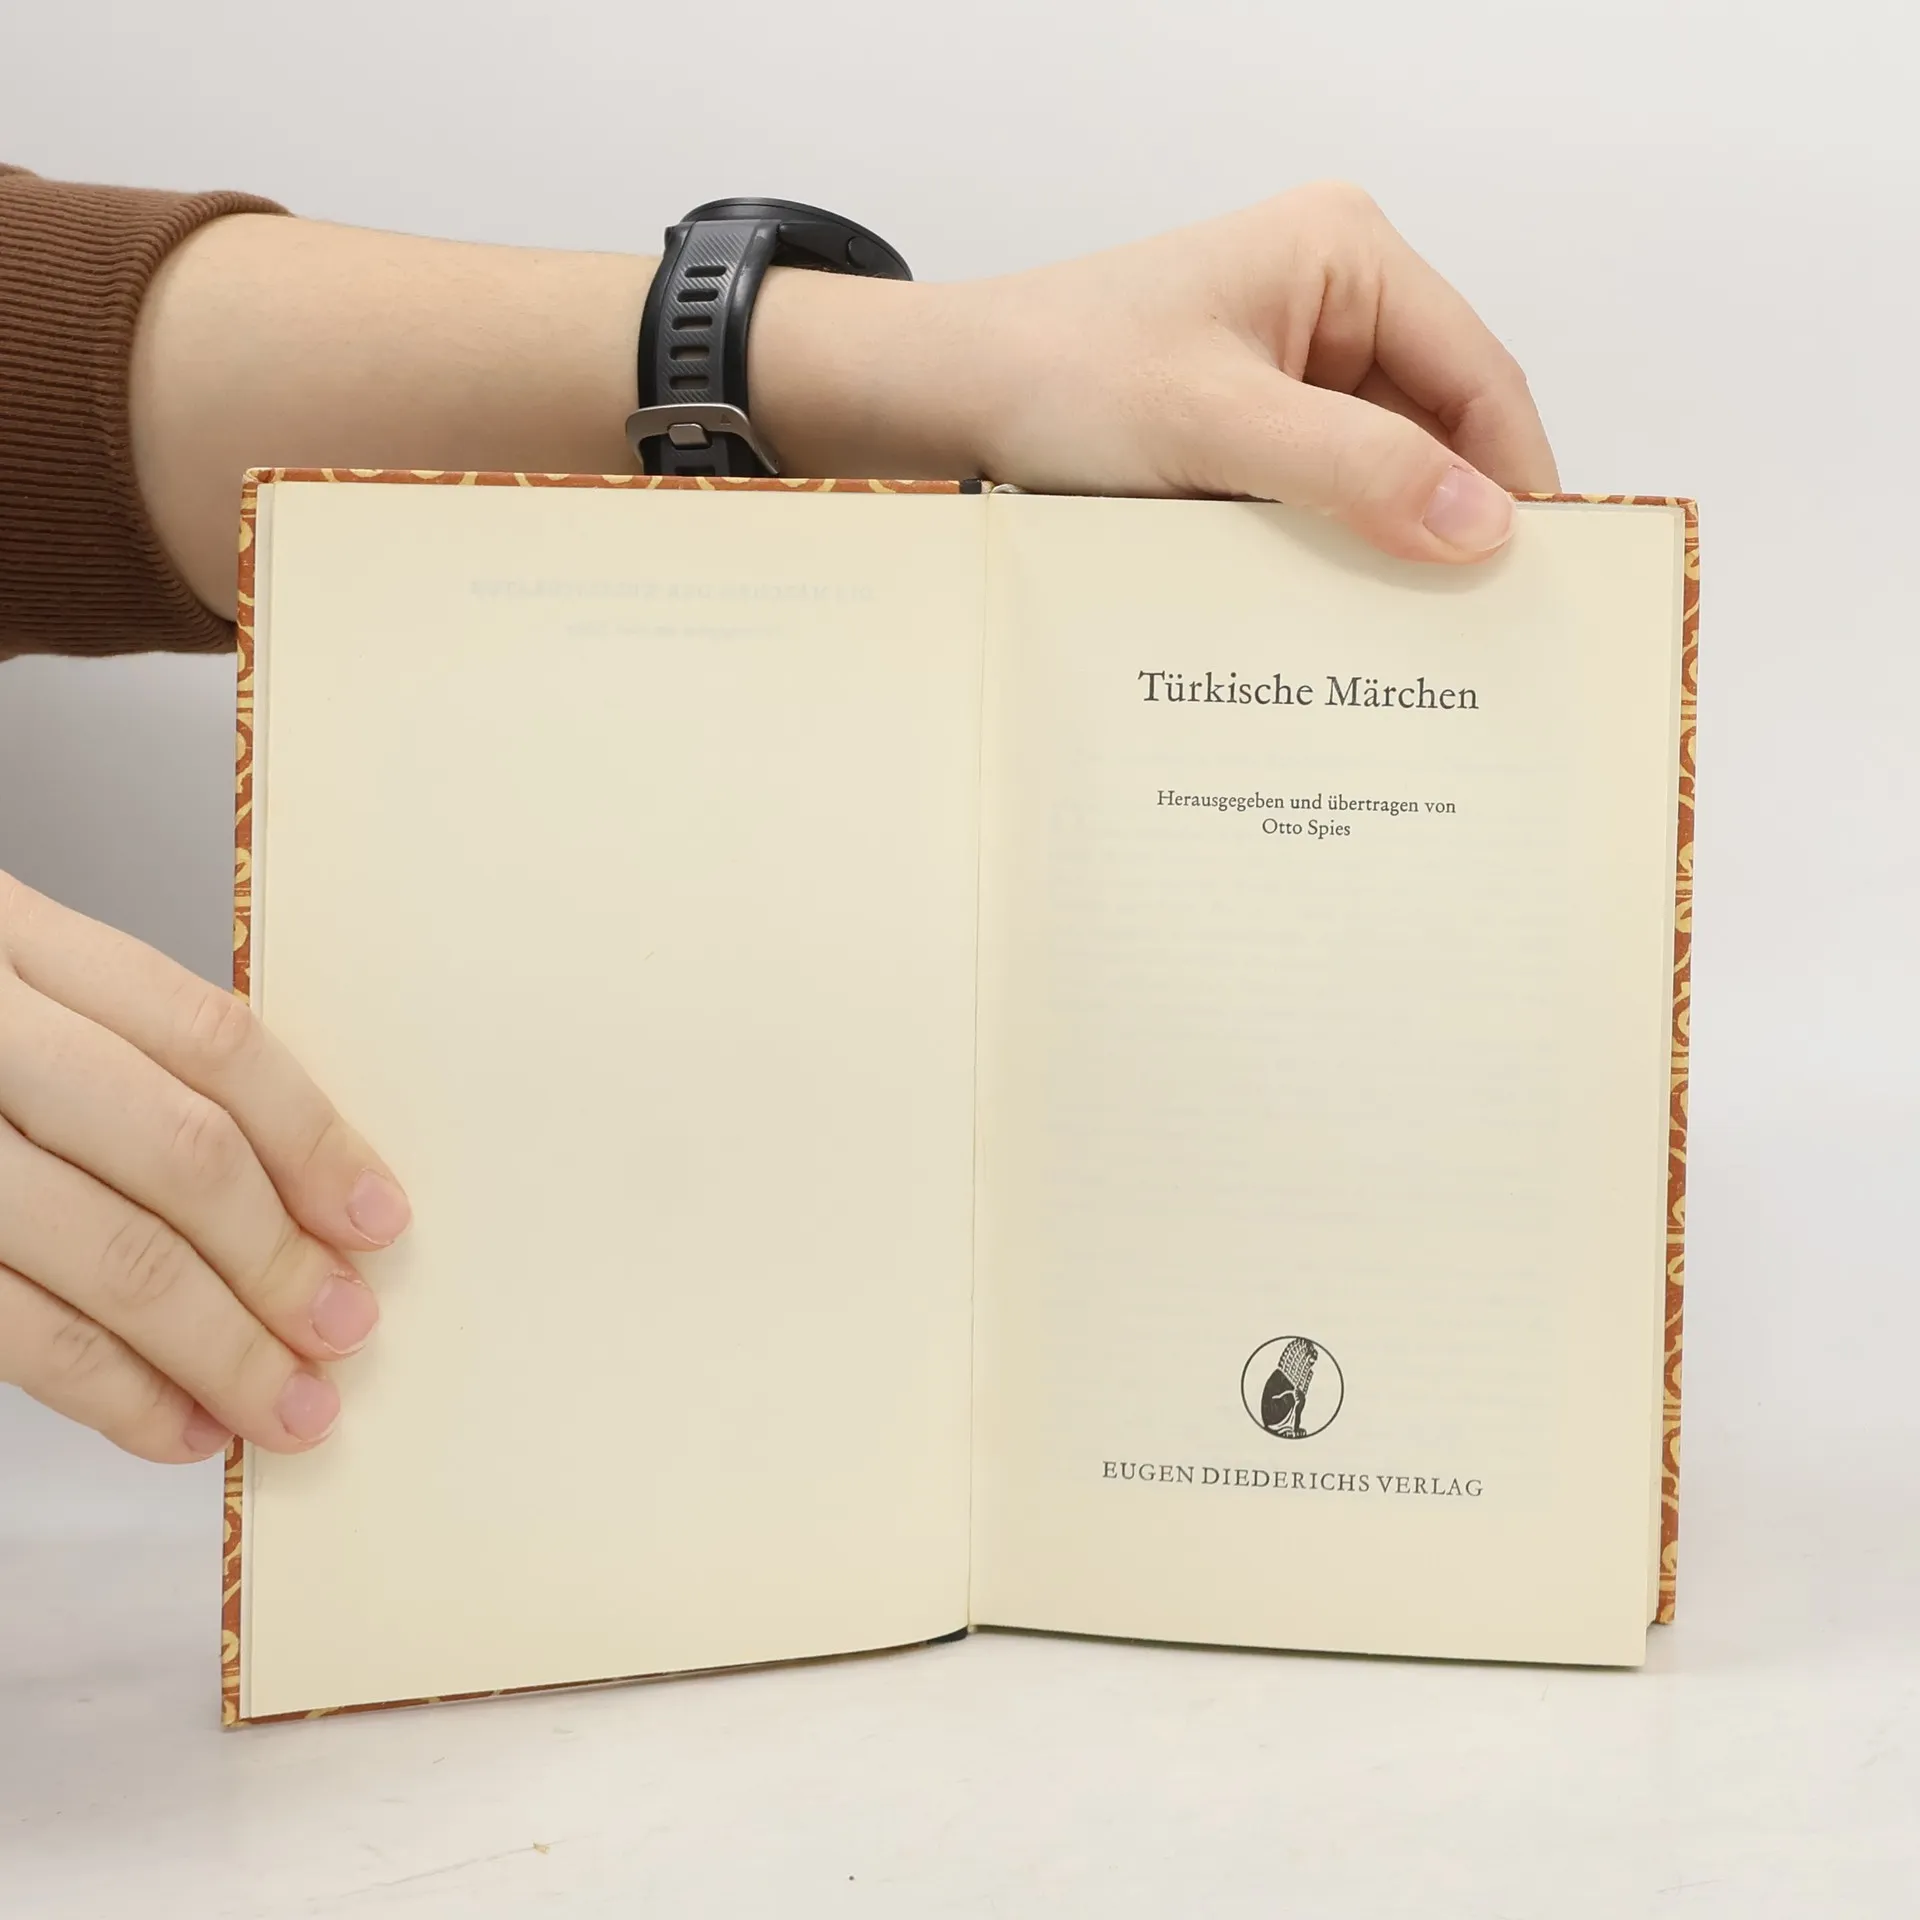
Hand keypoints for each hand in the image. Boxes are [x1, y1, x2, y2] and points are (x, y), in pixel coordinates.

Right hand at [0, 873, 408, 1460]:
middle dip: (277, 1258)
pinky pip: (12, 1330)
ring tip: (288, 1407)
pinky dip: (115, 1393)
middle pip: (176, 1152)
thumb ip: (119, 1052)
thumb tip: (297, 1184)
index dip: (311, 1135)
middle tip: (344, 1329)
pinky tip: (181, 1426)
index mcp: (12, 941)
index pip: (208, 1038)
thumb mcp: (6, 986)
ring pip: (107, 1256)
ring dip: (218, 1349)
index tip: (378, 1216)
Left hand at [753, 181, 1558, 562]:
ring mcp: (1292, 364)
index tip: (1532, 585)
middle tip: (1475, 635)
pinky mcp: (1252, 423)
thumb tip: (1485, 528)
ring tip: (1411, 641)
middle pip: (1440, 426)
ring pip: (1382, 469)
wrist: (946, 396)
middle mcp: (1334, 299)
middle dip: (1452, 521)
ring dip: (1388, 544)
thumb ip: (1353, 470)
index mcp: (1346, 255)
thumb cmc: (1061, 377)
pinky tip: (1336, 614)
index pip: (1479, 376)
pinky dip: (1332, 547)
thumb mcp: (1215, 425)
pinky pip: (1323, 491)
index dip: (1514, 480)